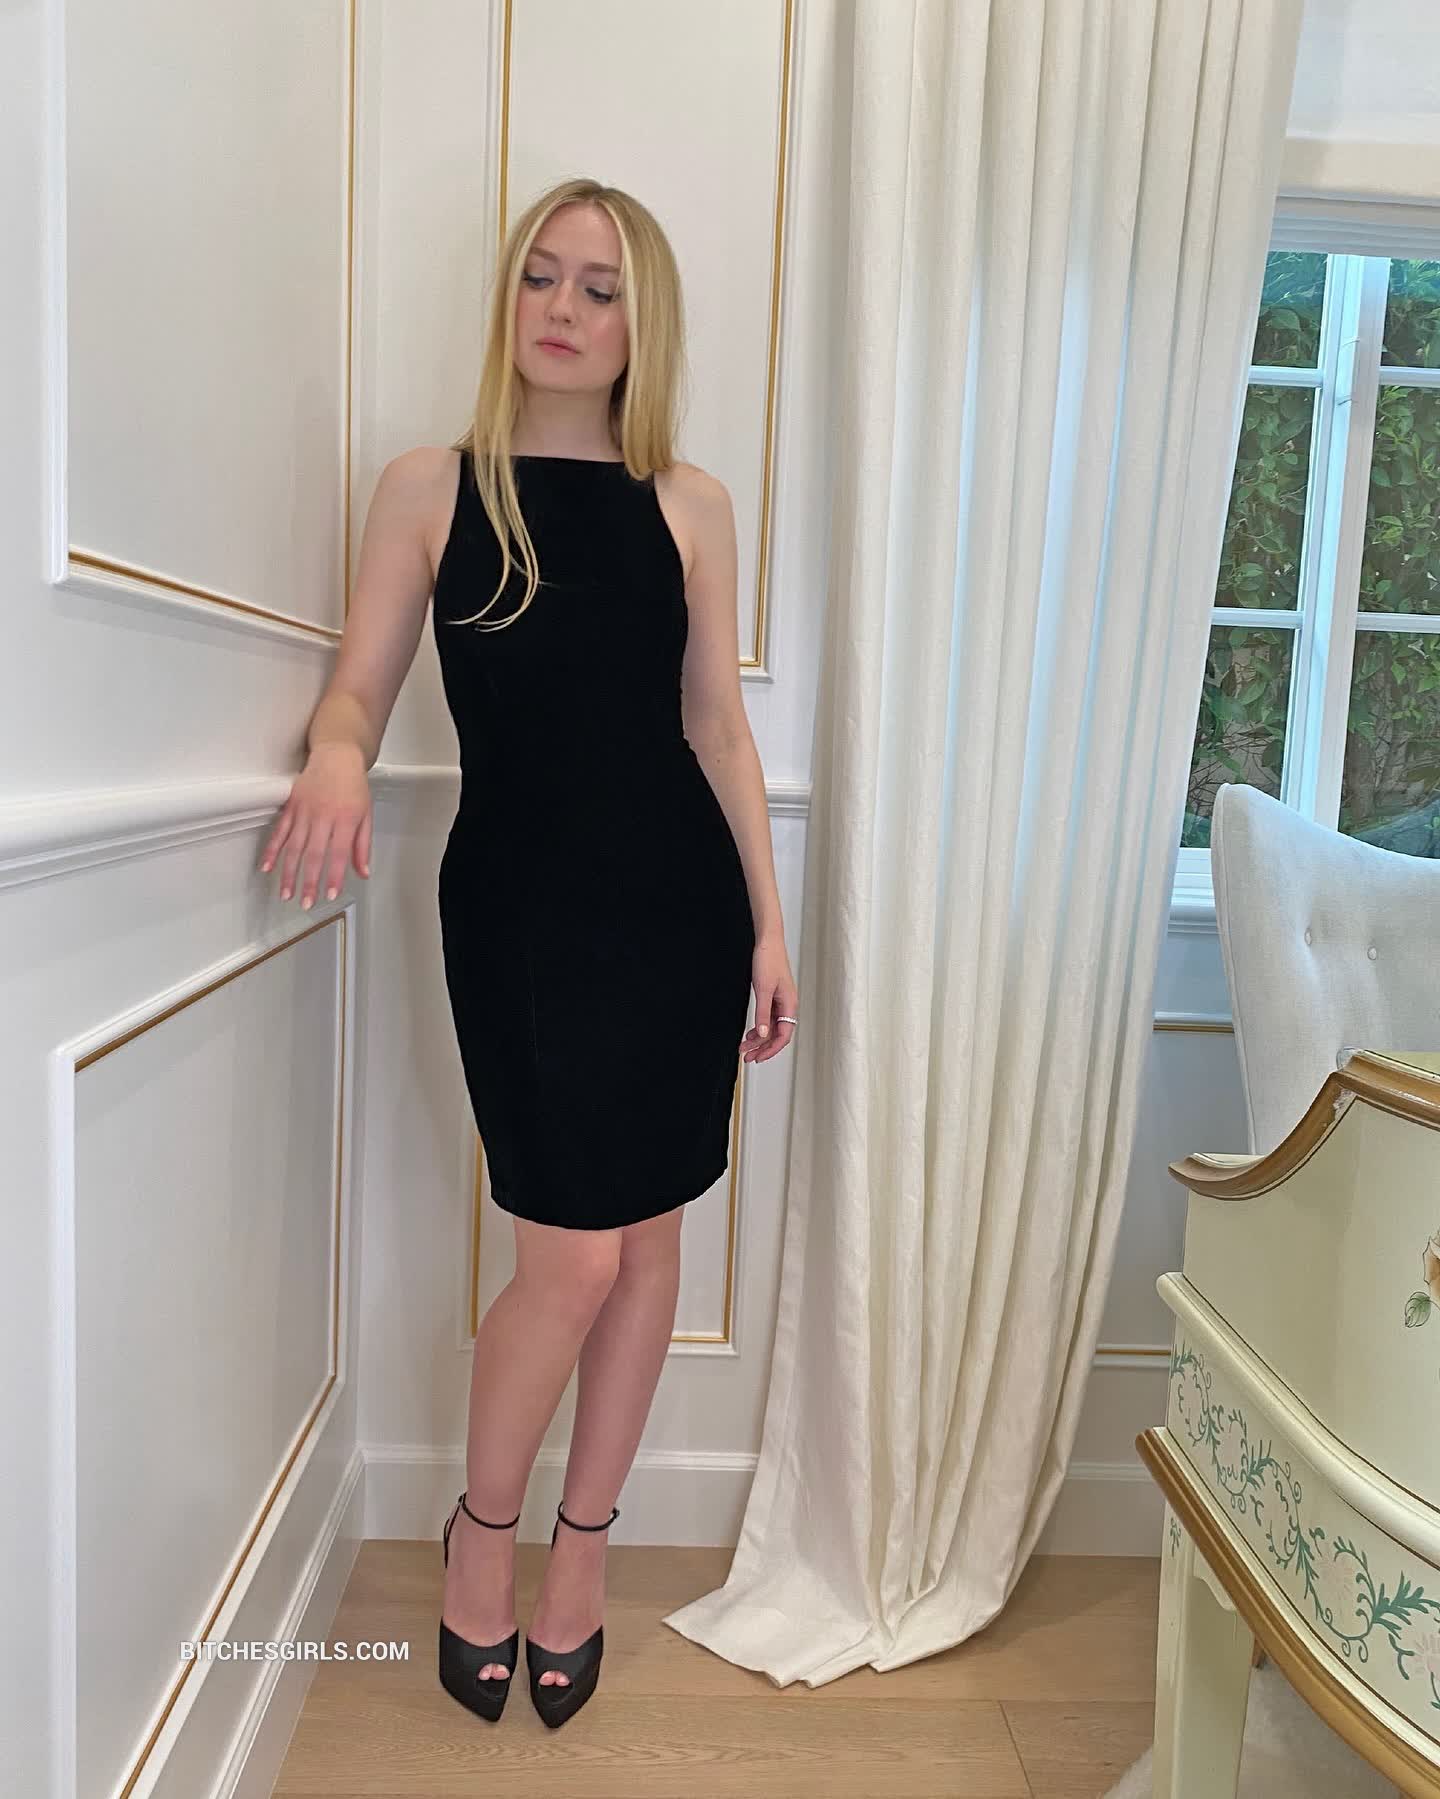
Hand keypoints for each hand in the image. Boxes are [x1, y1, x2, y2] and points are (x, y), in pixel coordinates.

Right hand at [258, 744, 372, 907]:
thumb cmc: (354, 787)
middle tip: (305, 903)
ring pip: (294, 846)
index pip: (339, 853)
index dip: (334, 876)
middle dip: (308, 881)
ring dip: (288, 872)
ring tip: (286, 893)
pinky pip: (279, 831)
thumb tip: (363, 873)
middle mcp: (324, 816)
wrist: (337, 756)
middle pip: (314, 854)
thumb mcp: (366, 814)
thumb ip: (363, 846)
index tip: (330, 895)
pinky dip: (271, 850)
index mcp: (346, 819)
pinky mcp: (291, 806)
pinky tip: (266, 867)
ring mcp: (304, 811)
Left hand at [742, 936, 796, 1063]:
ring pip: (772, 1027)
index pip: (783, 1035)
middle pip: (778, 1034)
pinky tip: (750, 1032)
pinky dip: (760, 1027)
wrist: (768, 941)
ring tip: (745, 1046)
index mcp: (790, 1004)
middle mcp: (788, 1005)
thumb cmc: (769, 960)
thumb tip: (763, 1034)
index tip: (757, 1057)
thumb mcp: (763, 989)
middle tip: (748, 1056)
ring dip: (759, 1039)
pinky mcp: (773, 996)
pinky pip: (768, 1018)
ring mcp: (781, 1001)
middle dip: (763, 1047)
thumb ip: (763, 1014)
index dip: (770, 1049)